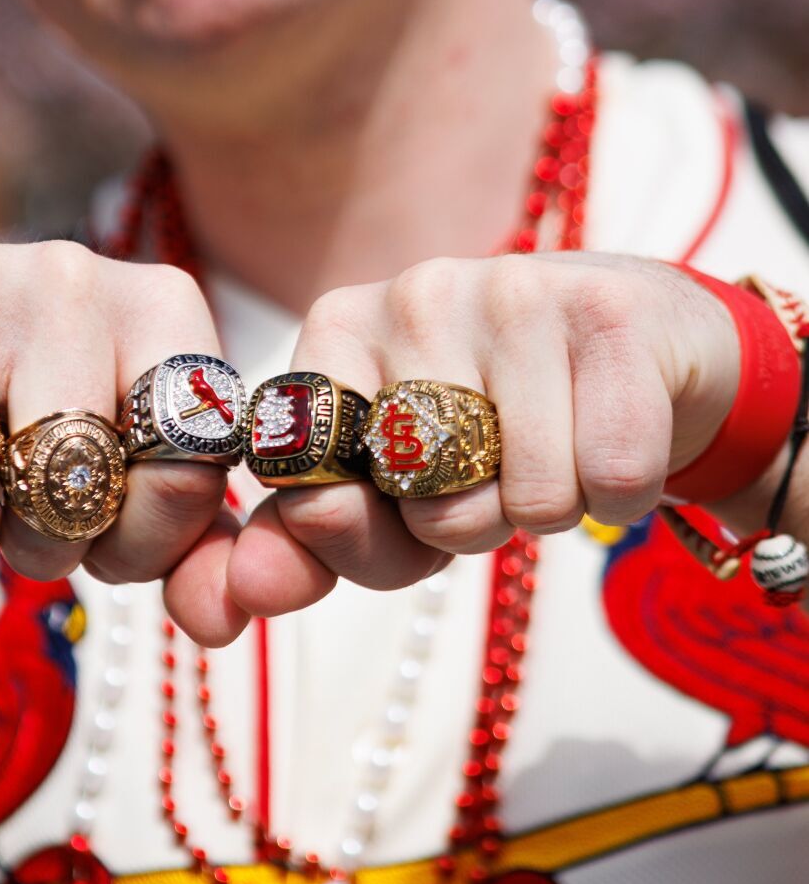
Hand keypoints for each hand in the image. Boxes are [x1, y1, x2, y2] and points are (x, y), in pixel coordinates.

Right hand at [0, 241, 243, 632]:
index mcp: (164, 305)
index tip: (113, 542)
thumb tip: (217, 622)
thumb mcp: (136, 468)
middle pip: (68, 478)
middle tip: (38, 529)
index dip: (145, 545)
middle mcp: (74, 272)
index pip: (185, 466)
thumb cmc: (46, 420)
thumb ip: (196, 549)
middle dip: (50, 543)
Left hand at [217, 252, 739, 625]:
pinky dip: (623, 494)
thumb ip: (313, 541)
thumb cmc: (495, 423)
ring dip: (551, 508)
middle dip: (470, 524)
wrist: (638, 342)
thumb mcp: (395, 483)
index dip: (367, 535)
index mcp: (339, 328)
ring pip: (530, 498)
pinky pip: (613, 476)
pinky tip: (609, 434)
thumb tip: (246, 594)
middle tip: (493, 469)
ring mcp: (512, 289)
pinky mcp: (609, 311)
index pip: (314, 488)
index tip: (401, 502)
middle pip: (431, 505)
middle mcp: (414, 292)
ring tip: (552, 444)